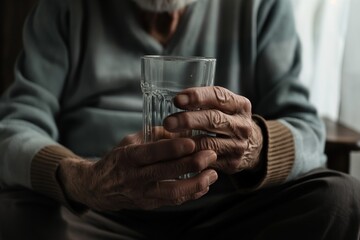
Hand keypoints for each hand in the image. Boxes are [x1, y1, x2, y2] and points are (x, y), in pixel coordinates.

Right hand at [59, 132, 217, 211]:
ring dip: (196, 184)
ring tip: (213, 174)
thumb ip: (155, 135)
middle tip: (211, 155)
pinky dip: (191, 194)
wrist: (98, 187)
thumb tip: (181, 128)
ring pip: (173, 192)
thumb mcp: (130, 141)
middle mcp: (134, 177)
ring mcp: (142, 194)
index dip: (173, 149)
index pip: (152, 153)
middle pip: (167, 172)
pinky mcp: (149, 205)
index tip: (192, 142)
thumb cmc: (118, 159)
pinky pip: (173, 201)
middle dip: (192, 164)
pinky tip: (204, 185)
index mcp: (128, 157)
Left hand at [163, 86, 263, 174]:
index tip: (177, 99)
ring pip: (209, 143)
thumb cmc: (228, 121)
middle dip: (188, 120)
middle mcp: (242, 125)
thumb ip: (204, 102)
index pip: (219, 96)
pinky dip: (189, 157)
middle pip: (214, 119)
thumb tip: (175, 101)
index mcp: (240, 105)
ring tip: (168, 139)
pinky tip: (175, 154)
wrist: (251, 146)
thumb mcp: (224, 107)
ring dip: (186, 141)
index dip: (197, 97)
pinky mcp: (231, 163)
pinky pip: (206, 160)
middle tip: (168, 122)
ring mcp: (238, 146)